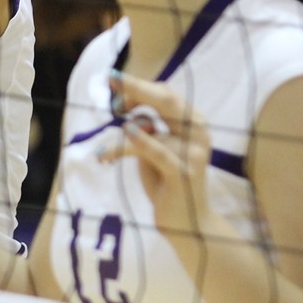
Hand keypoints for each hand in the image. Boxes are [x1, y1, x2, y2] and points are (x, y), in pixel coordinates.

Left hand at [103, 72, 214, 240]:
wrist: (188, 223)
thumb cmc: (167, 181)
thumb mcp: (156, 148)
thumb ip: (145, 126)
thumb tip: (122, 104)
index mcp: (195, 123)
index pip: (167, 94)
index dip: (138, 88)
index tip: (114, 91)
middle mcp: (199, 134)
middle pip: (166, 100)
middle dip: (135, 88)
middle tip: (110, 79)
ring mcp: (194, 154)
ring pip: (150, 129)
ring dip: (119, 138)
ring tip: (103, 152)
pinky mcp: (183, 175)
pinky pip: (157, 152)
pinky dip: (139, 141)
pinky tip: (126, 133)